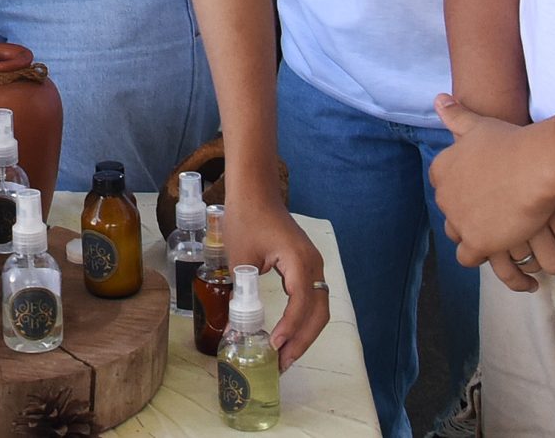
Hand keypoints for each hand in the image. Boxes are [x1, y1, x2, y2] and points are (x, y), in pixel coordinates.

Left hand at [221, 196, 329, 369]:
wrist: (254, 191)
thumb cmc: (246, 218)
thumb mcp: (241, 257)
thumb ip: (242, 292)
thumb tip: (236, 329)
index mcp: (300, 261)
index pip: (301, 303)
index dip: (290, 328)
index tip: (274, 346)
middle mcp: (314, 265)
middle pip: (318, 312)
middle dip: (302, 341)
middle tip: (281, 363)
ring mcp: (313, 265)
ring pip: (318, 308)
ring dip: (304, 334)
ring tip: (284, 356)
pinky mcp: (306, 266)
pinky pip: (312, 299)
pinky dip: (303, 320)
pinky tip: (288, 335)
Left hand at [430, 95, 554, 280]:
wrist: (533, 165)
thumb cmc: (510, 141)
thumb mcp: (477, 124)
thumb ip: (456, 115)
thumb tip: (439, 99)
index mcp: (441, 171)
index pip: (445, 188)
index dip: (464, 193)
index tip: (483, 194)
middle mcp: (444, 198)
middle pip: (452, 217)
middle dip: (469, 219)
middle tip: (495, 219)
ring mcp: (459, 223)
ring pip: (461, 241)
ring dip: (478, 242)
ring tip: (502, 243)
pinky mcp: (477, 244)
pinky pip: (472, 259)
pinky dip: (491, 263)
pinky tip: (513, 267)